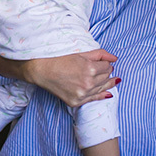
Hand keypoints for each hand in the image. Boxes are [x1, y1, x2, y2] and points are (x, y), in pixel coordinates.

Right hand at [0, 46, 118, 107]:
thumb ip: (100, 54)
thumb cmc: (59, 58)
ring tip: (113, 79)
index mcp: (90, 69)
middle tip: (103, 68)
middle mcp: (88, 83)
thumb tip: (115, 58)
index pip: (107, 66)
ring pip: (102, 88)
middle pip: (106, 77)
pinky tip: (109, 93)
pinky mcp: (76, 102)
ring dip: (106, 82)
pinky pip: (94, 99)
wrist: (41, 70)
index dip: (105, 63)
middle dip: (106, 71)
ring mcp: (82, 95)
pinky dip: (101, 95)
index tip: (101, 61)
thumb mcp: (80, 53)